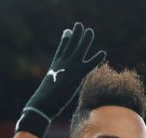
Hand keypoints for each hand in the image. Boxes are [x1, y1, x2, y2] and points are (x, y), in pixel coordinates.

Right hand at [15, 21, 105, 137]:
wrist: (43, 104)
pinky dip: (96, 59)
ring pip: (79, 50)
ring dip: (85, 40)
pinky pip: (89, 65)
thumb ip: (50, 89)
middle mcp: (62, 64)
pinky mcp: (76, 75)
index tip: (68, 31)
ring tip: (90, 31)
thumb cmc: (42, 102)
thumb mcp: (47, 91)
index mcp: (55, 66)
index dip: (65, 40)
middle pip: (70, 46)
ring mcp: (69, 68)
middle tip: (79, 26)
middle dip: (75, 35)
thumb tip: (44, 97)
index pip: (61, 50)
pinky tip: (103, 53)